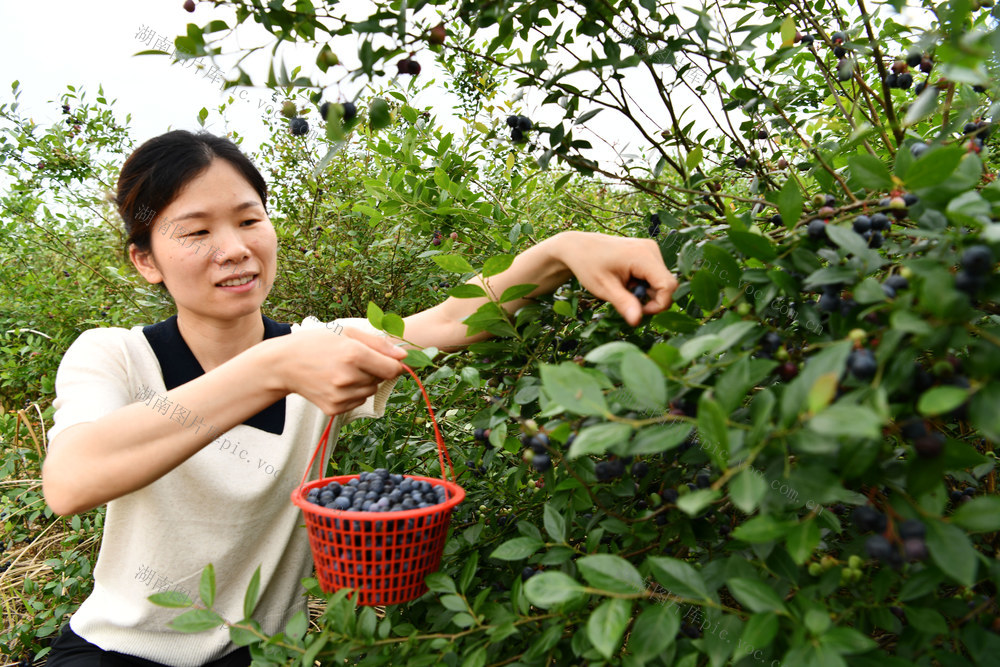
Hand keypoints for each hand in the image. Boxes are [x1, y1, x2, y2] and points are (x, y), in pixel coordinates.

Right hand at [272, 327, 406, 414]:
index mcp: (353, 354)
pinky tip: (336, 382)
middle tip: (353, 360)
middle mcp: (348, 377)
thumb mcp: (348, 333)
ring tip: (343, 370)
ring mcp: (340, 395)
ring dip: (364, 381)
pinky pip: (358, 401)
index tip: (387, 360)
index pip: (392, 368)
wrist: (284, 364)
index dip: (394, 364)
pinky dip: (353, 393)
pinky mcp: (334, 408)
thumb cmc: (317, 343)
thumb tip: (404, 357)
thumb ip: (379, 343)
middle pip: (381, 379)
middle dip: (374, 370)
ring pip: (370, 391)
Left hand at [555, 232, 678, 325]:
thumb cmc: (588, 265)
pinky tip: (626, 282)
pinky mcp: (648, 252)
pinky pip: (655, 275)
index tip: (637, 310)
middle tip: (626, 300)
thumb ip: (624, 303)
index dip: (658, 304)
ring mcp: (650, 249)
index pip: (668, 286)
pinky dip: (643, 284)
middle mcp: (651, 249)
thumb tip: (637, 321)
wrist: (577, 247)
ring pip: (661, 282)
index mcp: (643, 256)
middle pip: (667, 285)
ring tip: (623, 288)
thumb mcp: (604, 288)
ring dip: (646, 292)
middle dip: (651, 299)